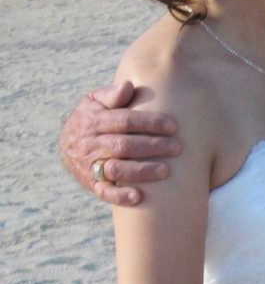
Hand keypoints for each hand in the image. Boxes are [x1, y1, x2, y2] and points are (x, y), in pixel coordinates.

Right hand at [59, 81, 181, 205]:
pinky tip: (139, 197)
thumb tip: (128, 86)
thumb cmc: (92, 117)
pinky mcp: (92, 184)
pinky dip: (120, 196)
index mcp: (94, 121)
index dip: (149, 123)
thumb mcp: (95, 101)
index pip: (124, 121)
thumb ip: (112, 94)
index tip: (173, 126)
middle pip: (123, 145)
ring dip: (142, 171)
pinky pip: (104, 192)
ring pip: (116, 169)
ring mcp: (90, 165)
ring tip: (166, 171)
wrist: (67, 145)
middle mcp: (91, 144)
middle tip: (178, 147)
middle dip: (152, 146)